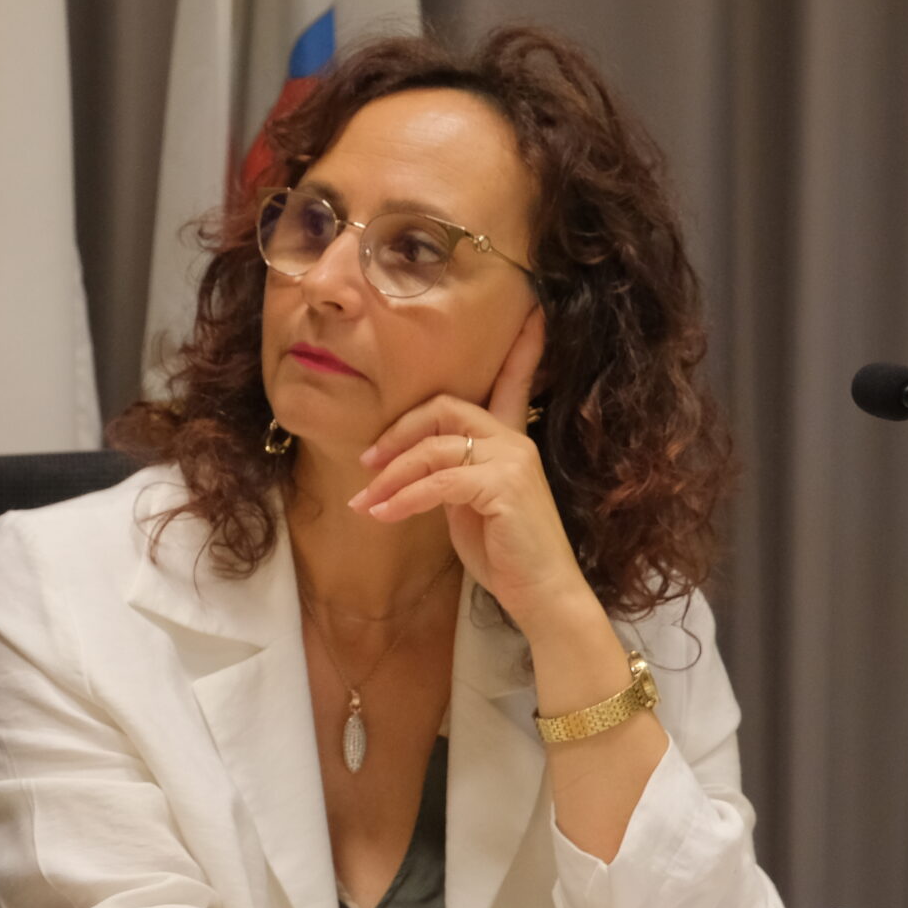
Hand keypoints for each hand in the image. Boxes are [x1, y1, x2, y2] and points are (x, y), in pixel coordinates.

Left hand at [347, 309, 589, 634]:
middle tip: (367, 463)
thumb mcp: (468, 507)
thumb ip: (448, 476)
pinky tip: (383, 515)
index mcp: (509, 441)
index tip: (532, 311)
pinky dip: (404, 498)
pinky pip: (439, 482)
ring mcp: (513, 462)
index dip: (521, 350)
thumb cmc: (504, 554)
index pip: (512, 383)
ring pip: (434, 447)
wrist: (542, 595)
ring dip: (390, 476)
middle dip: (398, 432)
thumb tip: (408, 469)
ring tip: (365, 504)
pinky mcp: (505, 488)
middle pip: (445, 407)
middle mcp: (514, 442)